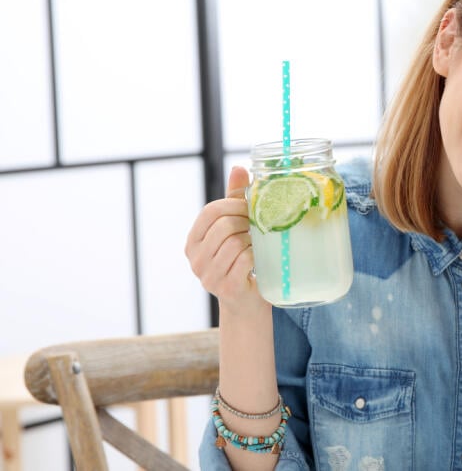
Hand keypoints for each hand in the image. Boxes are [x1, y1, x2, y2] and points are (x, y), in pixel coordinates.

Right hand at [184, 166, 266, 314]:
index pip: (209, 212)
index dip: (233, 205)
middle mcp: (195, 259)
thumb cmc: (241, 260)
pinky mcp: (226, 288)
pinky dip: (256, 256)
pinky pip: (244, 261)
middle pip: (224, 226)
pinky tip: (260, 258)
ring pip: (235, 243)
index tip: (250, 207)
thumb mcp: (235, 229)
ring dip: (253, 240)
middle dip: (246, 222)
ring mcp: (208, 276)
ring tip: (260, 243)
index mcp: (192, 242)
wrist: (246, 303)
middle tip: (259, 225)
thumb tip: (239, 167)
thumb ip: (234, 200)